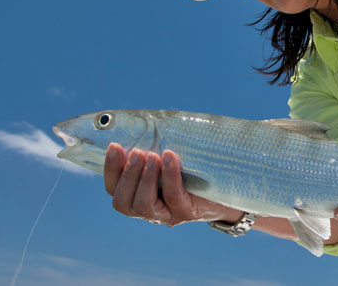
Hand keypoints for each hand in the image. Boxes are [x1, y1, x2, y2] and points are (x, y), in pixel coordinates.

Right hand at [104, 143, 233, 226]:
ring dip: (145, 178)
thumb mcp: (168, 156)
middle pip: (123, 202)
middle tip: (137, 152)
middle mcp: (148, 211)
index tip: (114, 146)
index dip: (110, 170)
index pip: (113, 189)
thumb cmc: (192, 165)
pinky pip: (173, 196)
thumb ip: (151, 146)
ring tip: (153, 156)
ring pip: (143, 205)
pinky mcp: (186, 213)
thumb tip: (136, 121)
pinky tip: (170, 157)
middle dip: (128, 175)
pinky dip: (169, 176)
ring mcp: (167, 215)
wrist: (227, 184)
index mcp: (137, 196)